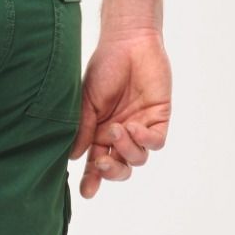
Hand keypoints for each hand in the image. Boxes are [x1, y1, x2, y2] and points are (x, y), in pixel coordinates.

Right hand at [70, 31, 170, 198]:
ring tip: (117, 128)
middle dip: (111, 171)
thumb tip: (75, 158)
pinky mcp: (158, 117)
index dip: (92, 180)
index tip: (87, 192)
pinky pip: (155, 142)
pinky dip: (145, 140)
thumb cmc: (103, 68)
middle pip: (120, 168)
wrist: (128, 42)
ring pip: (138, 158)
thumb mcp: (86, 102)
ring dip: (126, 149)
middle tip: (103, 162)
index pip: (96, 164)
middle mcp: (120, 135)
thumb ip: (82, 130)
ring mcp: (140, 127)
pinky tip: (134, 126)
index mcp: (99, 134)